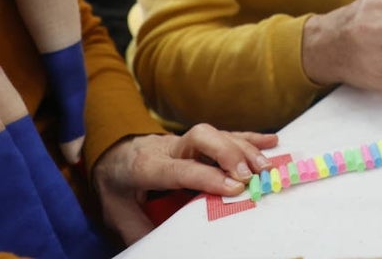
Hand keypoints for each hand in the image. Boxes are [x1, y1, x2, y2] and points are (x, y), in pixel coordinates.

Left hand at [92, 125, 277, 244]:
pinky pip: (227, 133)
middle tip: (249, 175)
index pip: (181, 169)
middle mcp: (169, 148)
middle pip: (200, 137)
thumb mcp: (116, 213)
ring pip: (217, 133)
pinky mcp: (198, 140)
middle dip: (227, 153)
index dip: (208, 176)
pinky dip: (250, 137)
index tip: (234, 187)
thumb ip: (137, 230)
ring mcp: (185, 140)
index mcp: (147, 166)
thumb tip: (159, 249)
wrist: (110, 155)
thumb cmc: (115, 186)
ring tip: (266, 168)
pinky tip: (271, 141)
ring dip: (244, 147)